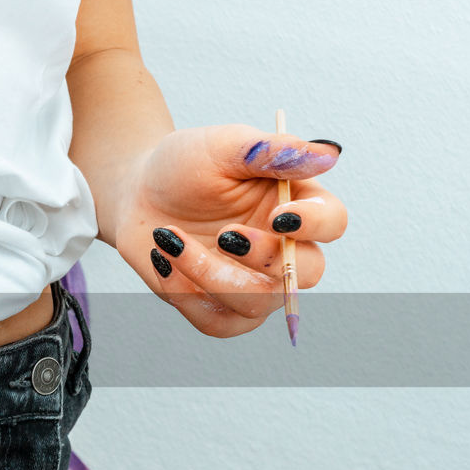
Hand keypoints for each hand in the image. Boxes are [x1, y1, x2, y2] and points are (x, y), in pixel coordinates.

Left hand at [115, 124, 347, 336]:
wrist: (137, 193)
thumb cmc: (185, 165)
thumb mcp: (222, 146)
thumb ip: (269, 150)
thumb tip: (327, 154)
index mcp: (296, 204)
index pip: (332, 223)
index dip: (314, 225)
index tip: (277, 216)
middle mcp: (283, 249)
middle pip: (306, 274)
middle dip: (266, 259)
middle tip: (225, 235)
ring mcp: (254, 283)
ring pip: (256, 304)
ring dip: (211, 276)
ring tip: (169, 238)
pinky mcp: (220, 307)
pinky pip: (217, 323)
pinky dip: (185, 295)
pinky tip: (163, 259)